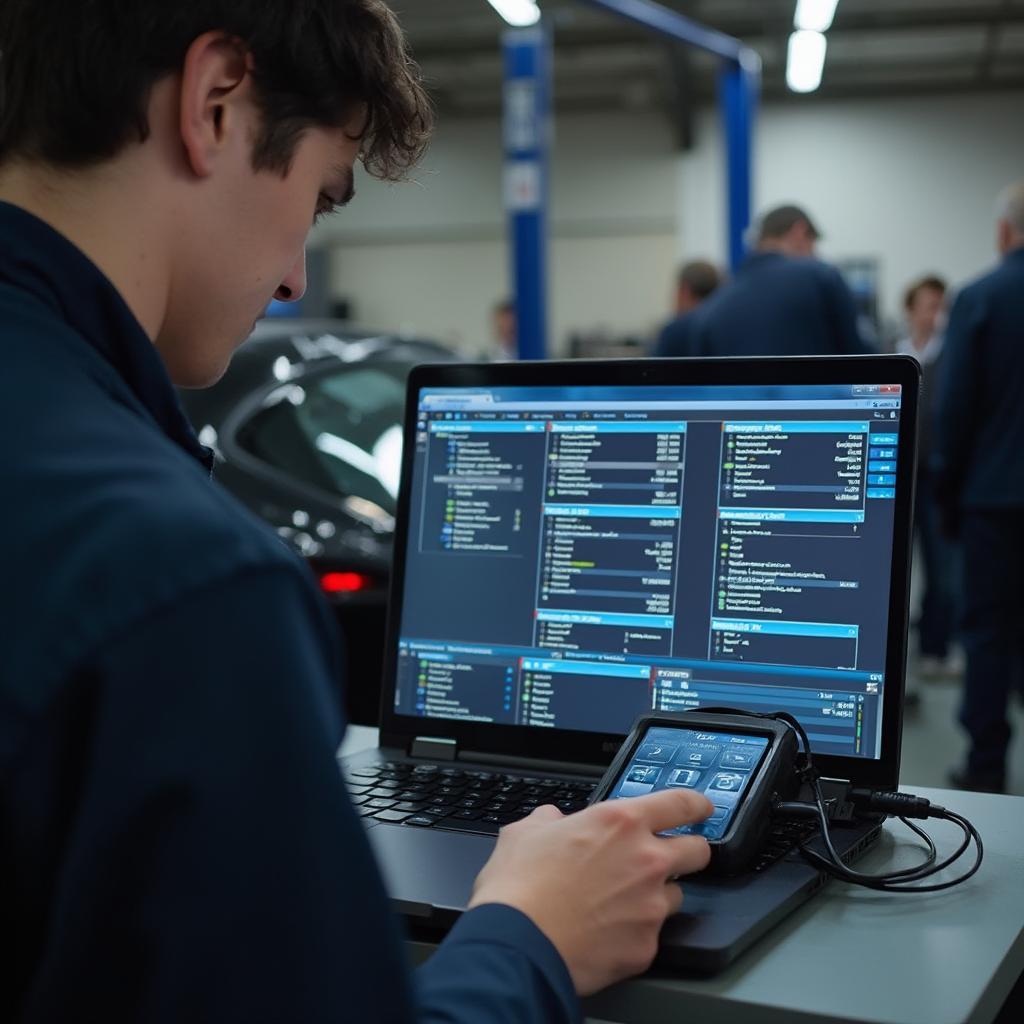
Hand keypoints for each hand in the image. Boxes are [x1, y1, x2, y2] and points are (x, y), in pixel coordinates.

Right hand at [468, 789, 712, 994]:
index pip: (681, 804)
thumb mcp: (524, 832)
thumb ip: (549, 820)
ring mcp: (651, 907)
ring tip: (620, 904)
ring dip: (656, 897)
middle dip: (688, 853)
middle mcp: (646, 860)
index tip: (701, 809)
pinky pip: (651, 936)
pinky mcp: (647, 947)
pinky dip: (634, 934)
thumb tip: (553, 821)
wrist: (518, 945)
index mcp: (620, 823)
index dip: (696, 805)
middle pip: (698, 852)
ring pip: (675, 897)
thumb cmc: (519, 888)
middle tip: (667, 858)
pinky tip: (606, 934)